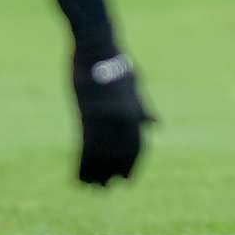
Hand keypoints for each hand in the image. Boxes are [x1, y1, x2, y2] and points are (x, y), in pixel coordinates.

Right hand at [71, 51, 151, 185]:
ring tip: (93, 187)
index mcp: (134, 113)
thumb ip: (141, 109)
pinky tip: (79, 175)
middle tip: (106, 187)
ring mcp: (105, 119)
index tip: (126, 179)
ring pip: (102, 155)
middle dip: (113, 173)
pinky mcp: (87, 115)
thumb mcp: (133, 88)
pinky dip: (83, 165)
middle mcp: (123, 119)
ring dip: (97, 174)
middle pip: (119, 155)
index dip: (131, 165)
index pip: (137, 148)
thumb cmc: (114, 64)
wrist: (96, 47)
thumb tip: (156, 125)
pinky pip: (85, 149)